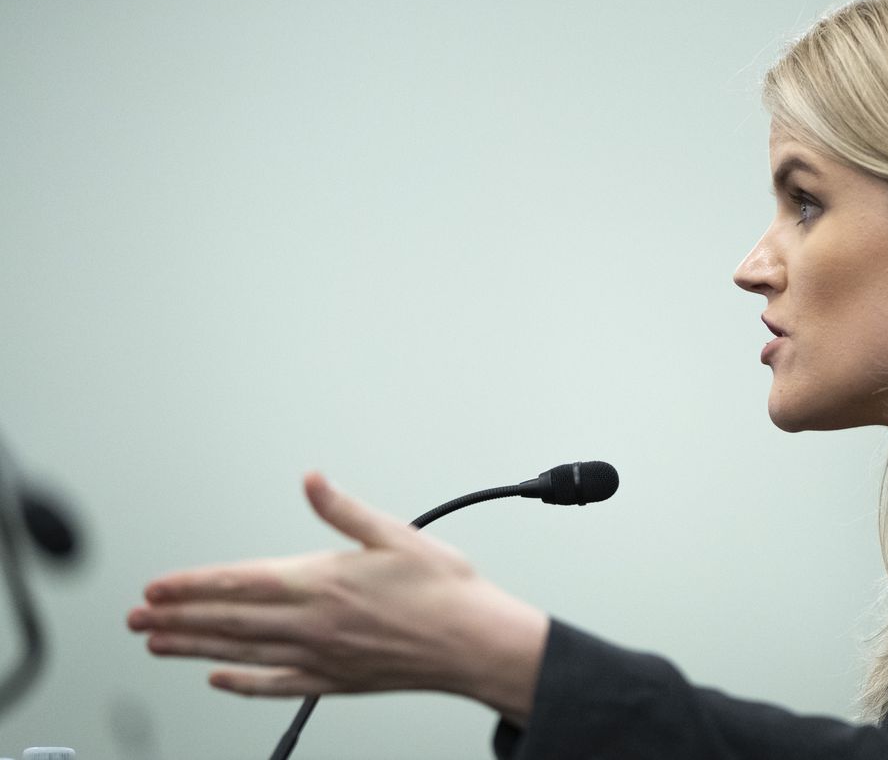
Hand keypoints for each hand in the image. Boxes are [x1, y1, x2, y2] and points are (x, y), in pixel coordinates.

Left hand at [126, 473, 547, 722]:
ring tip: (159, 645)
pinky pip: (275, 685)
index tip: (156, 587)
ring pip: (241, 653)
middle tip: (137, 618)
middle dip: (178, 617)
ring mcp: (320, 656)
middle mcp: (312, 623)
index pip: (239, 583)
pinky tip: (220, 679)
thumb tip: (312, 480)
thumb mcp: (395, 534)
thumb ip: (344, 510)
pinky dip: (242, 682)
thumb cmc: (443, 589)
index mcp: (323, 582)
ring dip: (195, 648)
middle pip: (229, 621)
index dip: (192, 585)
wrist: (473, 642)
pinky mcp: (334, 680)